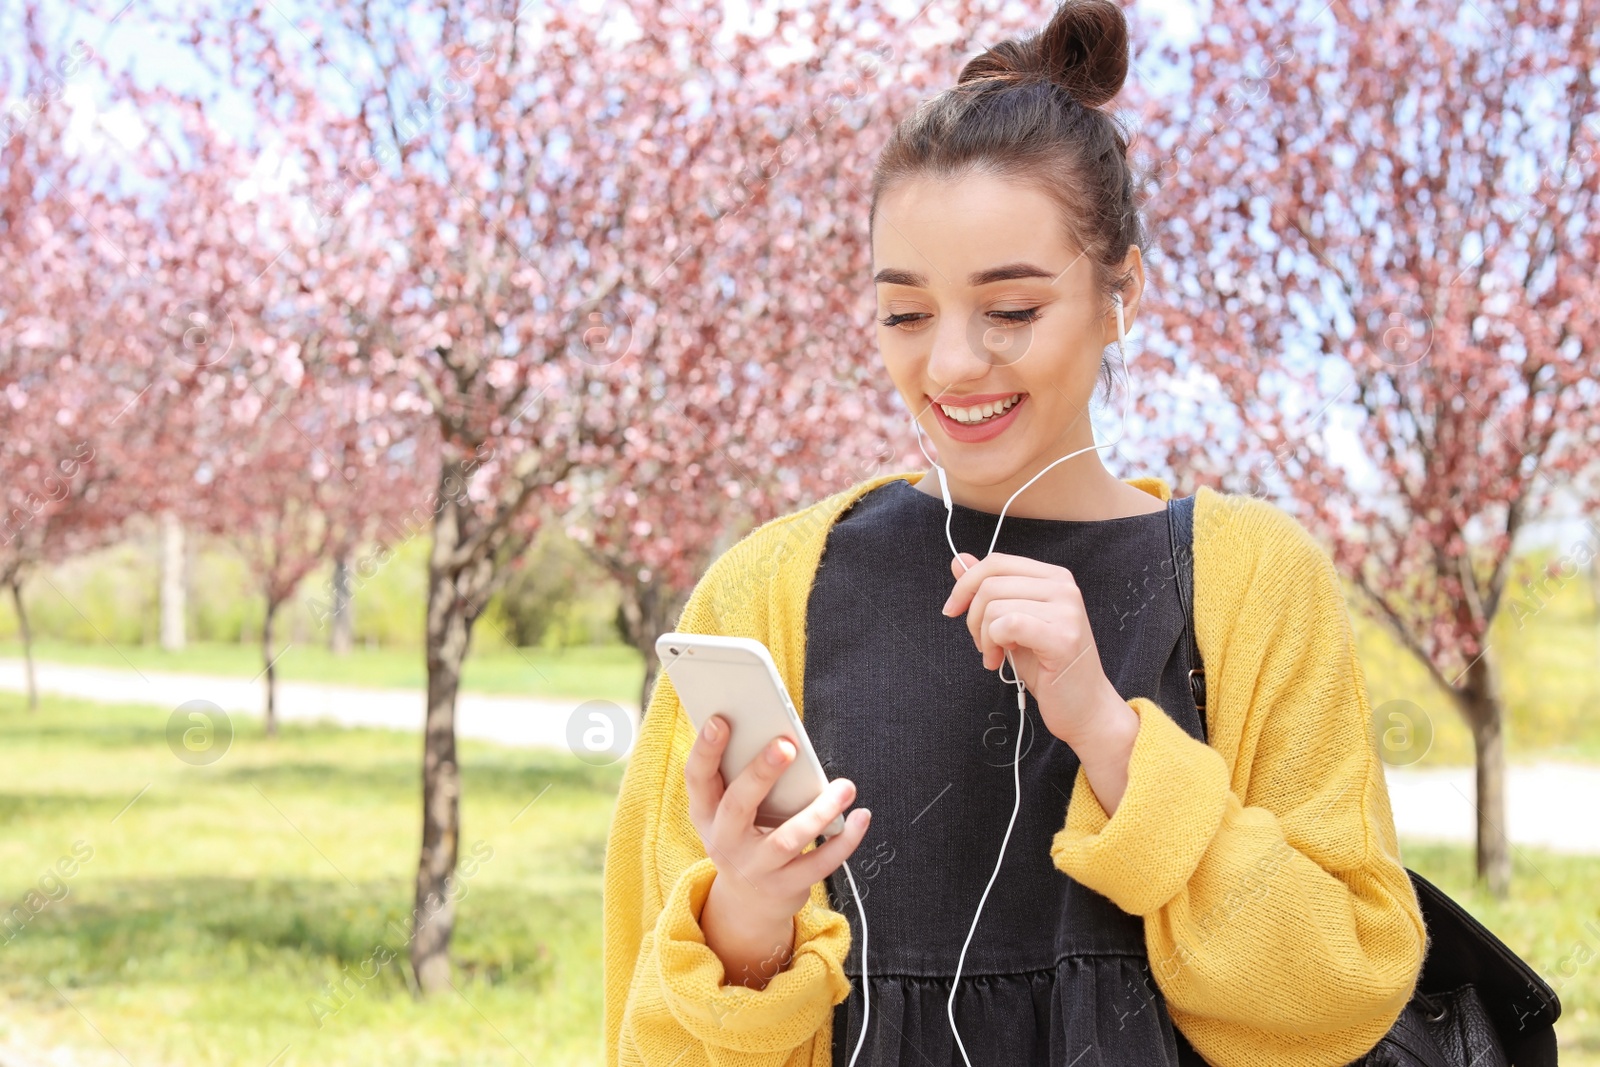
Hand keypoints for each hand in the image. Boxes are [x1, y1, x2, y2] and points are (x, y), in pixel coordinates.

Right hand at [684, 714, 871, 926]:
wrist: (749, 901)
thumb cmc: (745, 837)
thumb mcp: (729, 813)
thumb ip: (744, 778)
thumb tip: (779, 737)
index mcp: (706, 813)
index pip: (697, 778)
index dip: (705, 750)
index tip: (720, 721)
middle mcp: (725, 841)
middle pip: (738, 805)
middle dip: (761, 774)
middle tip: (786, 746)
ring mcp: (755, 867)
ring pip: (788, 838)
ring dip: (820, 810)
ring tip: (845, 787)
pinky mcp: (785, 886)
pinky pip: (819, 864)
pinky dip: (845, 841)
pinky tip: (860, 818)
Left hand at [941, 551, 1127, 749]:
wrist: (1083, 707)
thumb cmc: (1048, 667)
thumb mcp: (1013, 622)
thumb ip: (990, 590)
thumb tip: (959, 562)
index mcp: (1054, 577)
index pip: (997, 562)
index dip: (966, 585)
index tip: (953, 610)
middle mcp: (1064, 587)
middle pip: (991, 584)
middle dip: (973, 617)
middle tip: (982, 644)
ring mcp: (1066, 611)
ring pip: (995, 607)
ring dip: (983, 637)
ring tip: (995, 656)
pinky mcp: (1062, 638)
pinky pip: (1008, 625)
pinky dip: (994, 644)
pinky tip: (1002, 660)